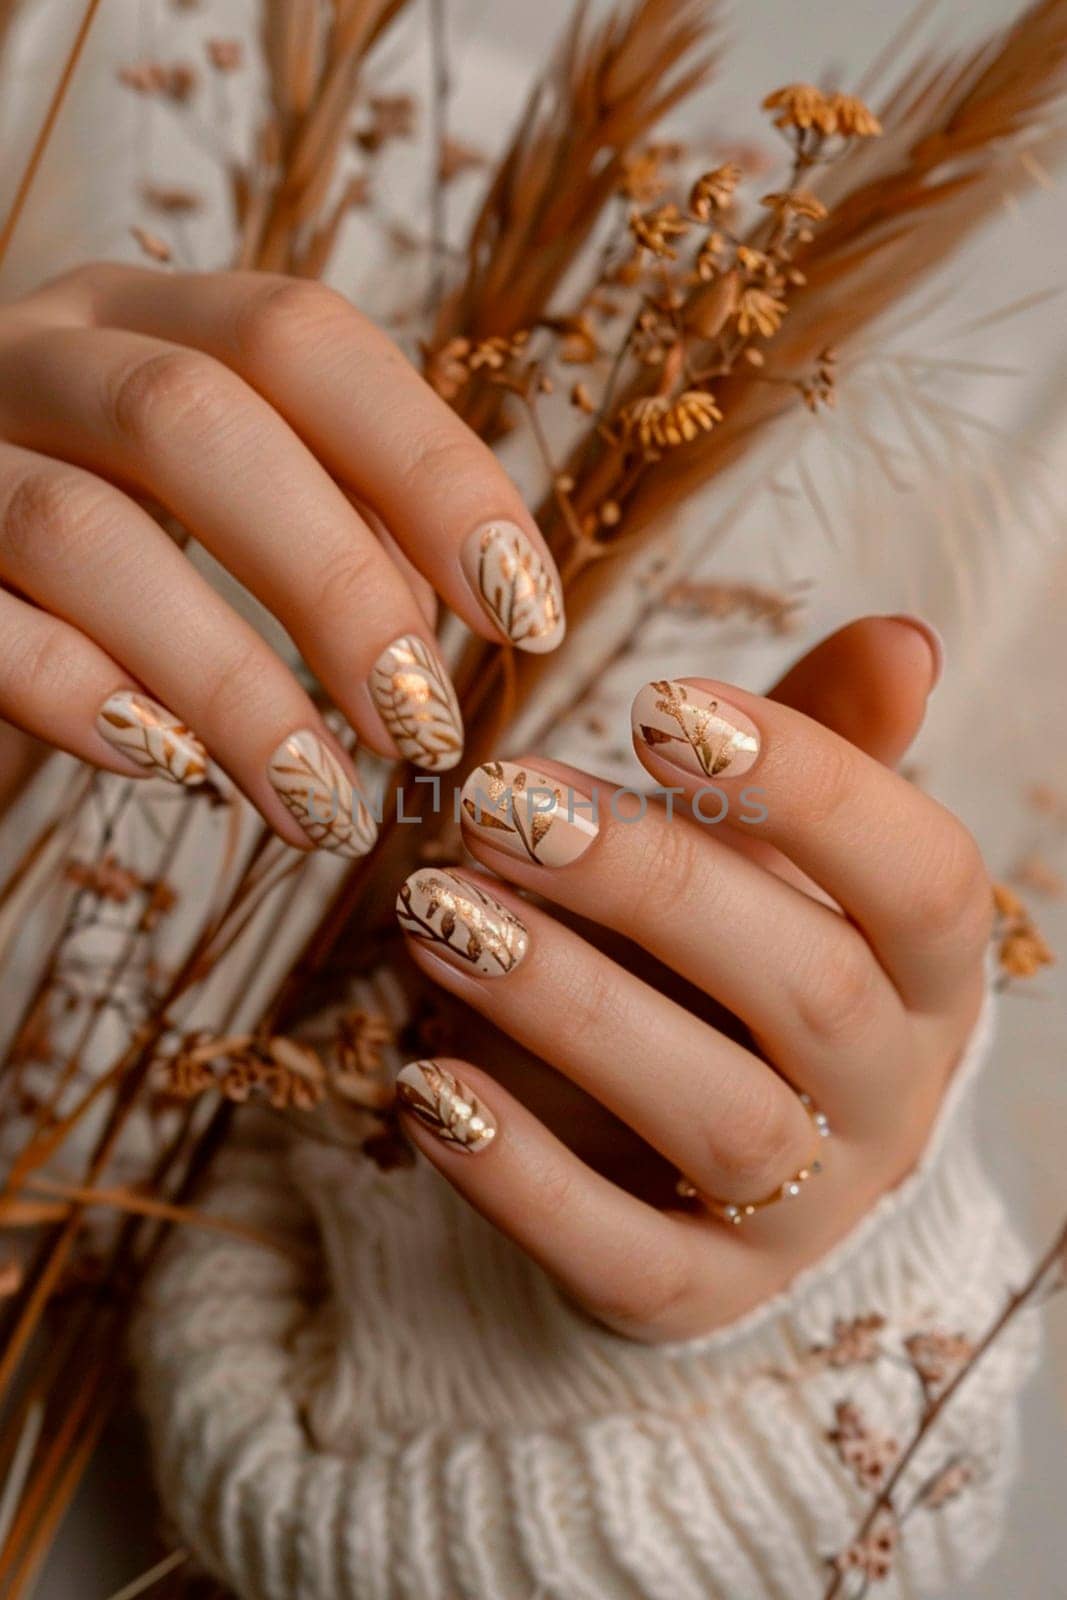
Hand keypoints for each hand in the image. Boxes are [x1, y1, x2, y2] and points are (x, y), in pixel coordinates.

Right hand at [0, 264, 563, 850]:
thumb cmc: (99, 531)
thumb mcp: (211, 494)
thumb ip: (319, 523)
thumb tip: (435, 623)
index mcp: (144, 314)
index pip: (303, 340)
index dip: (430, 472)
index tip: (525, 613)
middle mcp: (39, 354)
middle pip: (194, 420)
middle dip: (335, 585)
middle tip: (423, 730)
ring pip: (81, 535)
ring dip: (231, 683)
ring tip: (325, 806)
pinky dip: (87, 701)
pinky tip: (178, 771)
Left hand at [393, 617, 992, 1340]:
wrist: (749, 1168)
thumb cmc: (758, 965)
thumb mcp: (796, 860)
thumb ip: (829, 753)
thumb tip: (901, 637)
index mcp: (929, 970)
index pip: (919, 874)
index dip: (808, 785)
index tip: (659, 704)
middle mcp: (890, 1091)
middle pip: (804, 986)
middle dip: (647, 883)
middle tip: (495, 804)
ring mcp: (806, 1208)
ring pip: (716, 1117)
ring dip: (567, 1008)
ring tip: (433, 917)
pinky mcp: (704, 1294)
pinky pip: (628, 1255)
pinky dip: (524, 1180)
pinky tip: (422, 1090)